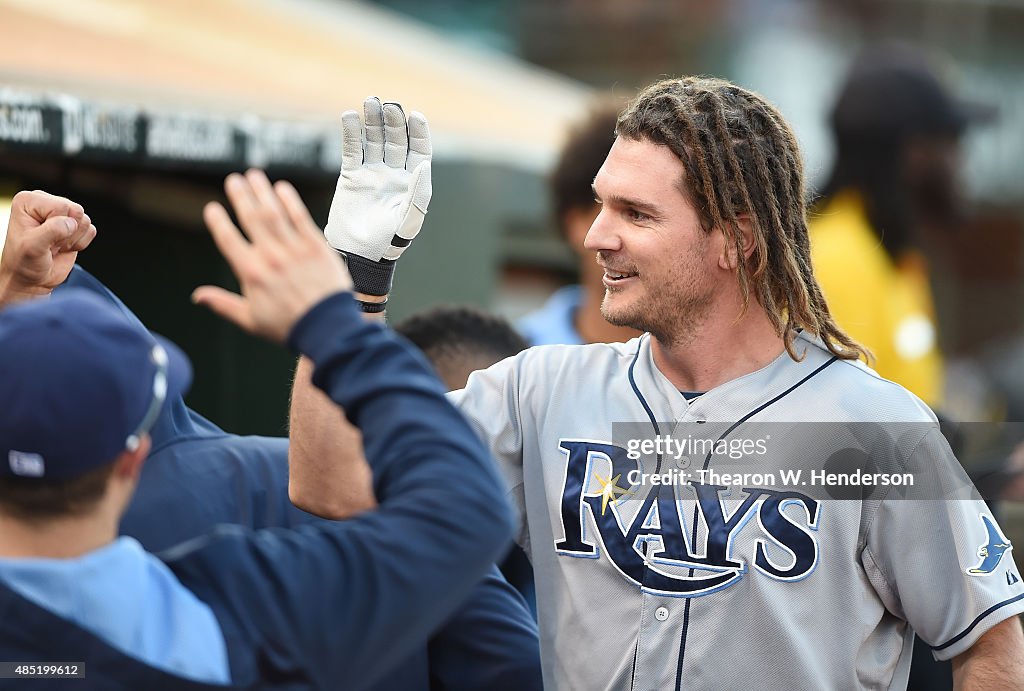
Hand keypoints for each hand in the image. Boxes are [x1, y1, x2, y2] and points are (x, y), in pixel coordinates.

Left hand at [0, 190, 94, 305]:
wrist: (31, 280)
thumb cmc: (24, 263)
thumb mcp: (32, 247)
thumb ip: (51, 231)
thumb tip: (71, 223)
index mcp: (30, 201)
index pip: (61, 206)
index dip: (57, 227)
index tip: (42, 239)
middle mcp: (46, 202)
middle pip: (76, 210)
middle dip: (67, 233)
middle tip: (50, 244)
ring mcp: (61, 214)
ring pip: (85, 221)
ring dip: (73, 239)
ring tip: (54, 246)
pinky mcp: (75, 226)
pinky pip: (91, 230)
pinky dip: (80, 244)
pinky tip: (63, 247)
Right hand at [193, 170, 353, 342]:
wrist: (328, 328)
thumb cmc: (289, 327)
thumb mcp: (251, 320)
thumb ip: (223, 304)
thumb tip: (197, 296)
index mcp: (251, 273)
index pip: (228, 240)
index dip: (218, 222)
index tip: (212, 208)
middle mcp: (270, 256)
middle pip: (251, 219)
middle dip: (240, 196)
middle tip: (233, 180)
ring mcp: (294, 249)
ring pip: (274, 213)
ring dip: (262, 192)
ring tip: (253, 175)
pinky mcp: (317, 246)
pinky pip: (301, 218)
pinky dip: (290, 201)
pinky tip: (282, 188)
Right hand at [324, 97, 430, 295]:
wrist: (359, 254)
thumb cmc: (389, 242)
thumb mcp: (409, 219)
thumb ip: (419, 193)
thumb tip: (424, 164)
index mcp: (413, 182)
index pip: (418, 149)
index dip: (418, 132)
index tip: (414, 116)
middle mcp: (394, 173)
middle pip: (396, 140)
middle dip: (393, 121)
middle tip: (388, 105)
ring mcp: (373, 172)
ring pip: (374, 140)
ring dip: (372, 121)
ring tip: (369, 102)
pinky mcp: (352, 176)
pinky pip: (352, 150)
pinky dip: (351, 133)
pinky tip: (349, 116)